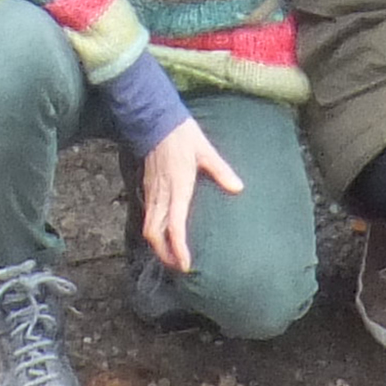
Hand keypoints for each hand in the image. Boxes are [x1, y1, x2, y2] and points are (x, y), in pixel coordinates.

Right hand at [137, 119, 244, 275]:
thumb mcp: (205, 150)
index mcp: (177, 187)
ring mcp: (152, 191)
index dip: (178, 248)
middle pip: (154, 233)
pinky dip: (154, 230)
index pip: (174, 226)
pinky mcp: (148, 186)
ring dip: (158, 245)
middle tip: (179, 266)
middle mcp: (161, 194)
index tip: (186, 264)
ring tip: (172, 255)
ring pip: (148, 226)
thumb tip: (238, 188)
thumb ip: (221, 170)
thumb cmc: (181, 134)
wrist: (154, 118)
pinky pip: (148, 215)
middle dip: (164, 254)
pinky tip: (165, 233)